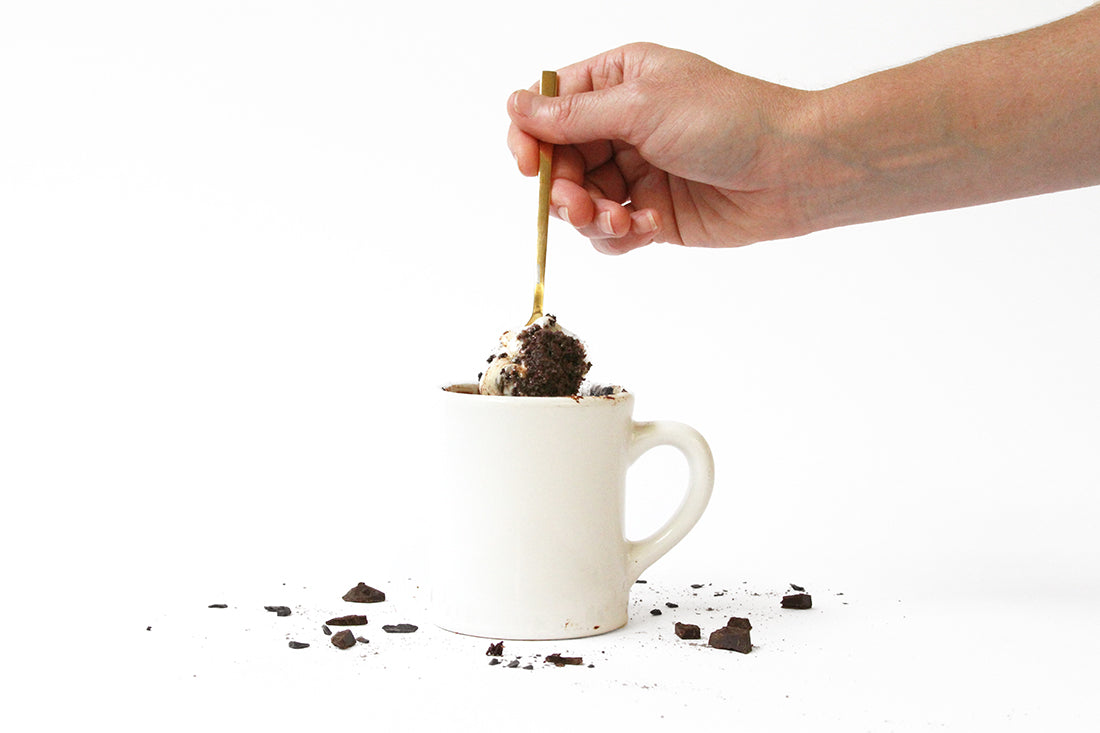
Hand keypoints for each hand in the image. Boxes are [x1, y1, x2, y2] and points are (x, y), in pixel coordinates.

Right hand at [506, 43, 813, 253]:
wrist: (792, 170)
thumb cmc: (729, 119)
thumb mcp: (642, 105)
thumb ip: (575, 115)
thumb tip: (516, 105)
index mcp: (617, 82)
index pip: (549, 109)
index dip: (531, 138)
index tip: (528, 167)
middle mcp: (621, 126)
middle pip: (559, 163)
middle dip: (562, 189)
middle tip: (578, 206)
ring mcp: (636, 172)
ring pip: (580, 202)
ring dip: (590, 217)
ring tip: (620, 220)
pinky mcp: (653, 214)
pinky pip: (611, 232)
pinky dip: (620, 235)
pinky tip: (649, 227)